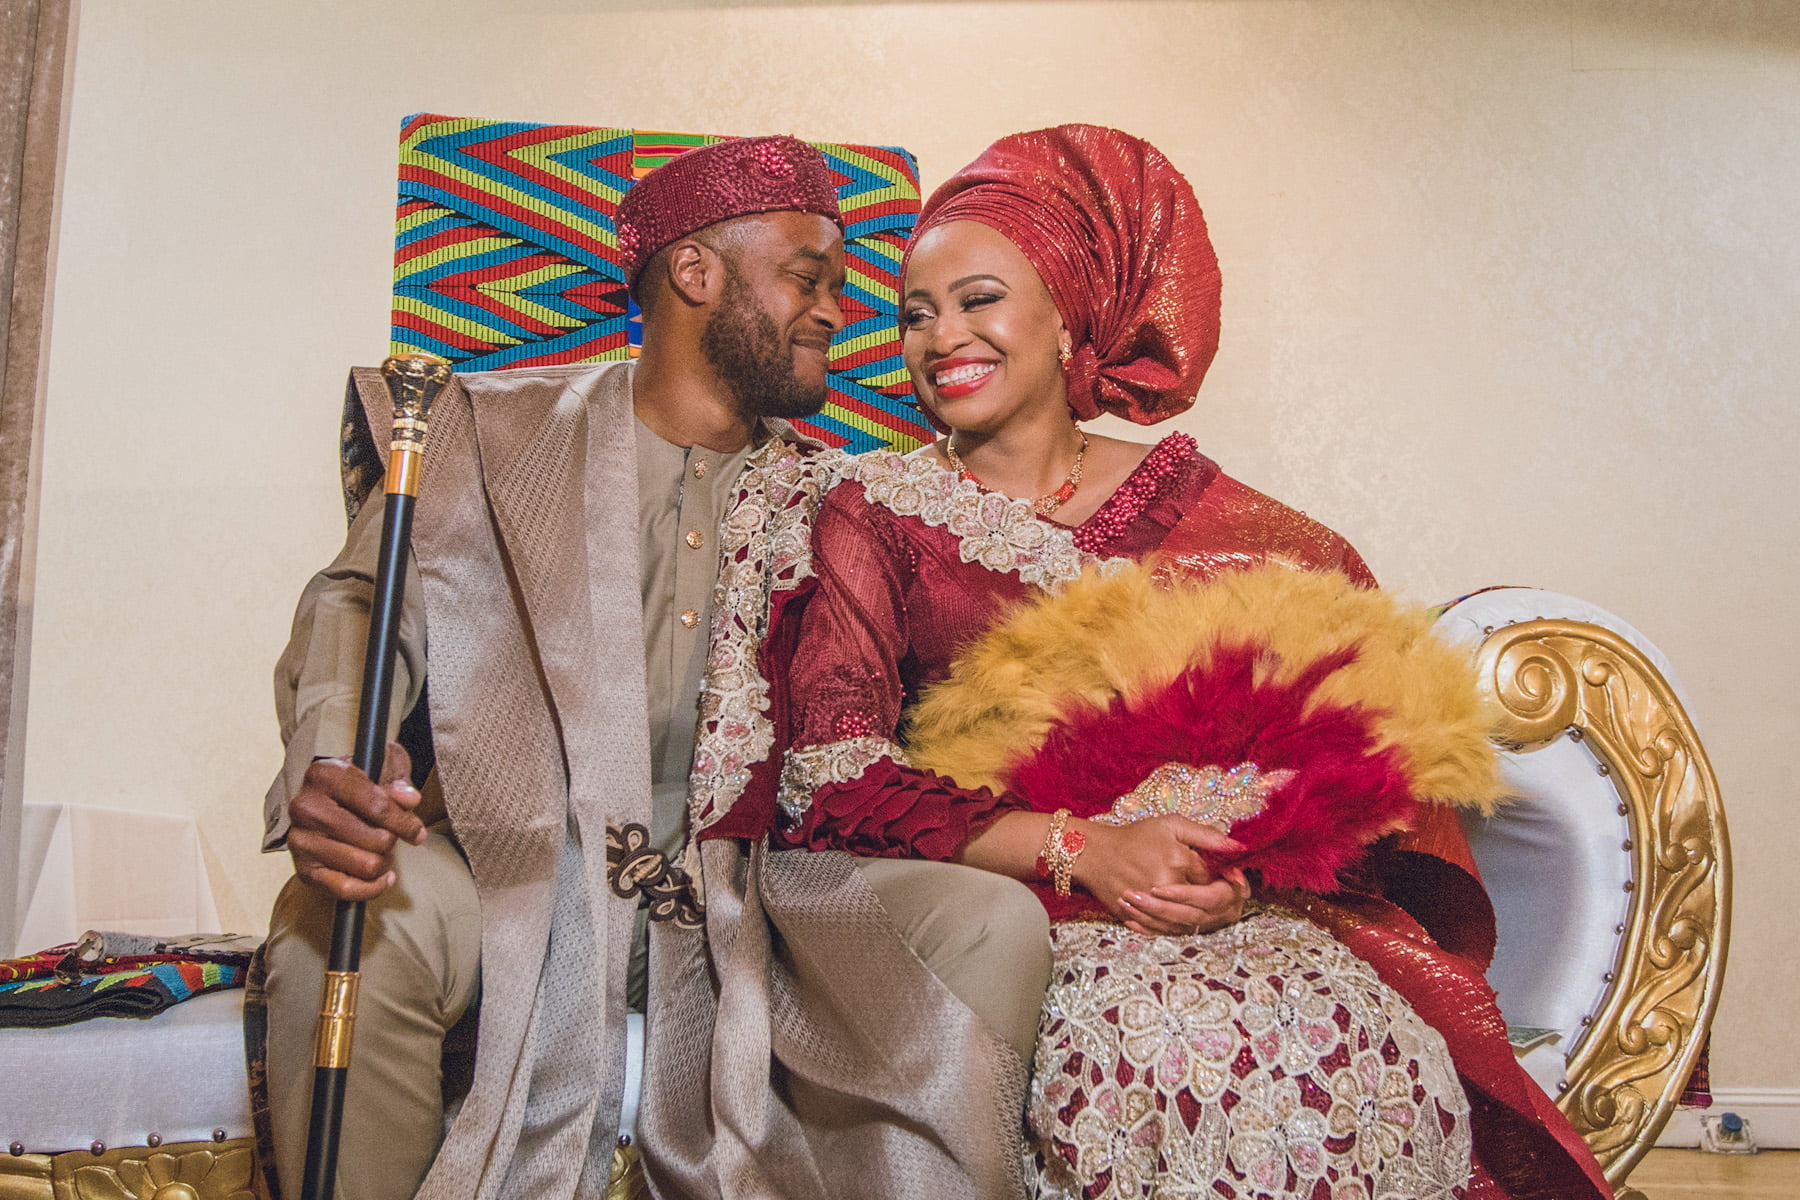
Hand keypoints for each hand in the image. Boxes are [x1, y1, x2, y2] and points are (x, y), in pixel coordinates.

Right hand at [286, 742, 425, 899]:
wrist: (323, 798)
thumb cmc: (358, 781)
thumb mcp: (383, 766)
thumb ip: (398, 781)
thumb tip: (409, 800)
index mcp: (326, 774)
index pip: (378, 807)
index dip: (405, 823)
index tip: (417, 832)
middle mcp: (306, 807)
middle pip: (375, 841)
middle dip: (391, 842)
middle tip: (388, 837)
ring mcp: (301, 839)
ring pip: (365, 866)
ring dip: (382, 863)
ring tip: (380, 852)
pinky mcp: (303, 867)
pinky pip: (345, 889)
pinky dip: (370, 888)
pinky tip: (380, 877)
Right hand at [1071, 815, 1243, 935]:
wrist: (1093, 853)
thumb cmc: (1134, 836)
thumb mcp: (1171, 826)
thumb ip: (1206, 835)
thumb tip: (1239, 847)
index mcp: (1178, 861)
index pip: (1214, 880)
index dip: (1227, 881)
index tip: (1229, 876)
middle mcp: (1166, 886)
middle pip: (1208, 907)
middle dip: (1221, 902)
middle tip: (1222, 893)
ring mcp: (1150, 906)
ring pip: (1190, 924)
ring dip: (1204, 917)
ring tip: (1206, 906)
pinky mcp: (1137, 918)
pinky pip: (1166, 931)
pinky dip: (1181, 927)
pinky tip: (1186, 919)